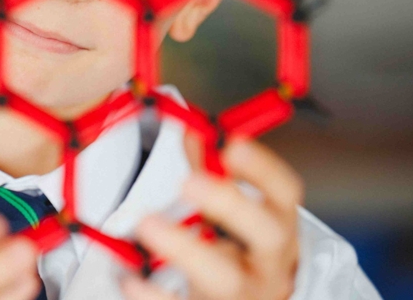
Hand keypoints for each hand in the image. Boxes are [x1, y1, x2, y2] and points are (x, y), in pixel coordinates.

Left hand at [122, 138, 302, 299]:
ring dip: (185, 248)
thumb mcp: (234, 214)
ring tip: (148, 224)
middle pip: (266, 234)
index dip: (261, 167)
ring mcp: (244, 295)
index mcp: (277, 225)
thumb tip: (191, 129)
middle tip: (187, 182)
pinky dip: (151, 294)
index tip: (231, 144)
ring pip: (225, 279)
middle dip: (228, 204)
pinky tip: (128, 276)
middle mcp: (269, 263)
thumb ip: (210, 170)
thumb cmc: (239, 254)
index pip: (284, 192)